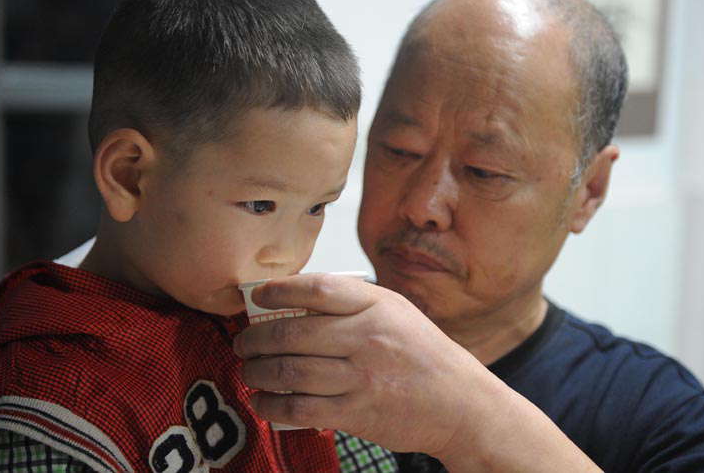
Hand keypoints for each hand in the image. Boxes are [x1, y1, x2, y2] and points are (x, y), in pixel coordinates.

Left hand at [232, 272, 488, 456]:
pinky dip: (271, 405)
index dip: (279, 290)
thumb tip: (295, 301)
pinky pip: (299, 408)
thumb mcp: (396, 312)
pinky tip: (261, 402)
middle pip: (291, 333)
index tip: (258, 296)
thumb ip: (352, 303)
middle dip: (254, 339)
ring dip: (256, 372)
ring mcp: (360, 378)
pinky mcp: (355, 413)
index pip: (317, 289)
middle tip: (243, 342)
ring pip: (289, 371)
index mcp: (376, 307)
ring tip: (248, 371)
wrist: (460, 403)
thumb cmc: (424, 355)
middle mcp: (366, 338)